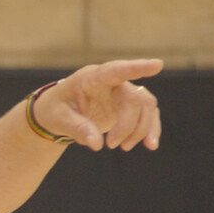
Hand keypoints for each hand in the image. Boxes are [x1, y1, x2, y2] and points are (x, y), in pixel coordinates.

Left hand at [32, 58, 164, 151]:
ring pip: (145, 106)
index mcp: (91, 78)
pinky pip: (148, 114)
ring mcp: (122, 93)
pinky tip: (150, 145)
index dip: (136, 68)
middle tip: (111, 145)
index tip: (157, 65)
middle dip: (128, 125)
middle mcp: (111, 82)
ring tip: (124, 147)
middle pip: (134, 98)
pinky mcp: (128, 106)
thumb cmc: (56, 109)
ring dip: (140, 129)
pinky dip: (150, 129)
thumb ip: (77, 128)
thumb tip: (96, 144)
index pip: (116, 70)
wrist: (59, 113)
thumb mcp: (59, 119)